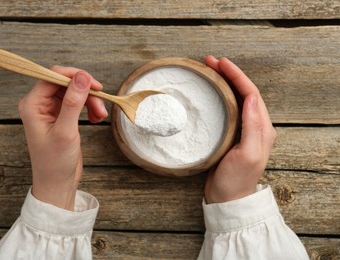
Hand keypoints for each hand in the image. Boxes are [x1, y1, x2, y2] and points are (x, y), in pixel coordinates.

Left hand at [18, 66, 107, 209]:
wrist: (57, 183)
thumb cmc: (55, 162)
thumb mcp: (66, 131)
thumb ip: (73, 103)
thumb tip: (82, 77)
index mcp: (33, 105)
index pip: (53, 76)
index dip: (75, 76)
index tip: (95, 84)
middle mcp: (39, 104)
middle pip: (66, 83)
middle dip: (86, 91)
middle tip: (101, 102)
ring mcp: (50, 110)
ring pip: (74, 92)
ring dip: (90, 100)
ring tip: (100, 115)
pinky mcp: (61, 116)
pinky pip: (77, 103)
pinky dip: (89, 107)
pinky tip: (96, 118)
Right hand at [204, 56, 276, 203]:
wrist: (227, 198)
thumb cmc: (236, 179)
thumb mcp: (247, 154)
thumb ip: (253, 126)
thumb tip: (252, 97)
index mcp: (262, 128)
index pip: (251, 93)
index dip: (236, 75)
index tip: (221, 63)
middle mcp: (255, 125)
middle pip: (243, 91)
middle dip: (228, 74)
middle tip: (210, 62)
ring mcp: (242, 129)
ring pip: (234, 98)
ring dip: (223, 82)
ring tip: (208, 71)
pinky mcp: (231, 134)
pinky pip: (226, 108)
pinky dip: (218, 95)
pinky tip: (209, 92)